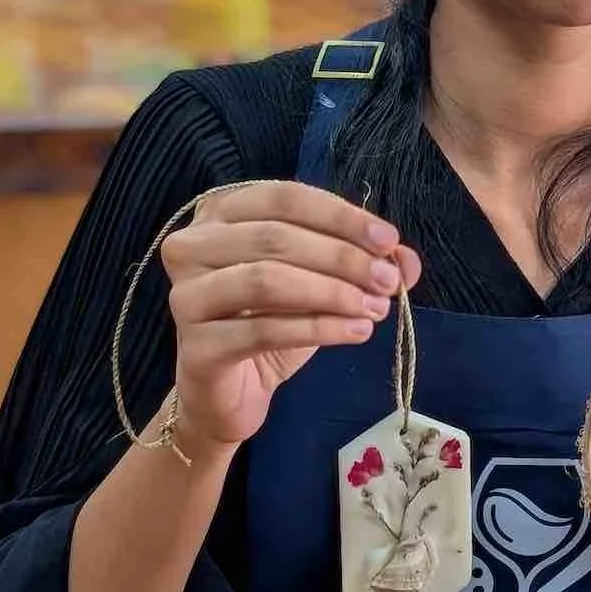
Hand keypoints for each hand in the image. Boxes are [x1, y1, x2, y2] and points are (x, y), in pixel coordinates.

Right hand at [160, 181, 420, 452]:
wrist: (228, 393)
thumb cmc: (271, 322)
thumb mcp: (319, 284)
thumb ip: (359, 261)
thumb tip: (405, 258)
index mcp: (219, 213)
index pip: (284, 198)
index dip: (340, 216)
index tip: (388, 240)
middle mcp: (191, 246)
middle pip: (275, 237)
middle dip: (342, 257)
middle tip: (387, 281)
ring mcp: (185, 296)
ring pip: (267, 280)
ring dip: (332, 292)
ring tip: (376, 309)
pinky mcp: (195, 346)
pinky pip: (263, 330)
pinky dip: (318, 328)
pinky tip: (356, 332)